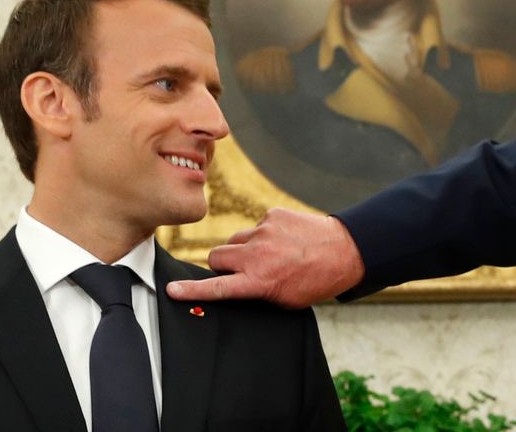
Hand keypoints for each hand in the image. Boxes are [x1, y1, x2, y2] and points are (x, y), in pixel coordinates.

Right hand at [165, 208, 364, 307]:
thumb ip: (256, 293)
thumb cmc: (315, 281)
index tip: (172, 289)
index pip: (217, 287)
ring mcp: (263, 231)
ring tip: (269, 254)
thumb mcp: (284, 299)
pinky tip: (283, 240)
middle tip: (241, 269)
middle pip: (216, 256)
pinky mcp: (272, 215)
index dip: (191, 290)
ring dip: (243, 248)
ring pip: (235, 240)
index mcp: (258, 281)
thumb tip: (235, 288)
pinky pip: (255, 226)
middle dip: (222, 264)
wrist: (344, 251)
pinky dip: (264, 234)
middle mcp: (256, 255)